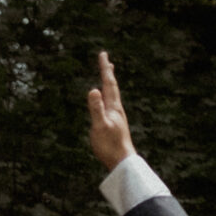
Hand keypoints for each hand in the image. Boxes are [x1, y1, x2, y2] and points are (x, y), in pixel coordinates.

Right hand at [87, 49, 134, 171]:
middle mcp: (117, 109)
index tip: (103, 54)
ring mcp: (117, 117)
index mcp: (113, 107)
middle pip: (112, 87)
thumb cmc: (110, 146)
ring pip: (113, 96)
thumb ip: (96, 108)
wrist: (122, 161)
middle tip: (106, 60)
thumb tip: (93, 90)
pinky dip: (108, 97)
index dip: (105, 69)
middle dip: (108, 73)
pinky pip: (111, 105)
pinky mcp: (115, 124)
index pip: (108, 83)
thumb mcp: (100, 126)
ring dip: (109, 84)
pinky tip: (107, 103)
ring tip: (108, 79)